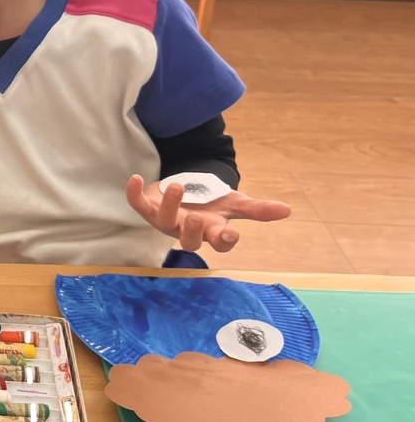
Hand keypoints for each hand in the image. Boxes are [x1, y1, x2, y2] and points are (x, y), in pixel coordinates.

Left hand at [126, 174, 291, 252]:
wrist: (186, 191)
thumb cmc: (210, 203)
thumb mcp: (234, 204)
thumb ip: (257, 210)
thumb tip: (287, 210)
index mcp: (210, 231)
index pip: (219, 242)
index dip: (224, 239)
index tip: (229, 232)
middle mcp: (186, 230)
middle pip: (188, 240)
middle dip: (192, 230)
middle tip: (197, 217)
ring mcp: (166, 220)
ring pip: (163, 222)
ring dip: (169, 205)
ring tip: (178, 187)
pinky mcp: (148, 208)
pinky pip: (137, 205)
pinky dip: (134, 193)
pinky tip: (134, 179)